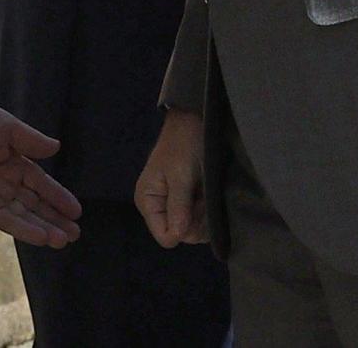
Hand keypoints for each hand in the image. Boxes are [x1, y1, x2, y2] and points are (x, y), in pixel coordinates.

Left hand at [0, 102, 82, 247]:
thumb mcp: (10, 129)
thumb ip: (33, 142)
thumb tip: (57, 147)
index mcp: (16, 164)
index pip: (42, 185)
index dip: (59, 198)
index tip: (76, 212)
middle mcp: (8, 184)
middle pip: (36, 206)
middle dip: (55, 220)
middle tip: (74, 234)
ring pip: (24, 218)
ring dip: (44, 229)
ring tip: (63, 241)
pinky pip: (7, 222)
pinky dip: (24, 230)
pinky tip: (43, 238)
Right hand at [136, 107, 207, 247]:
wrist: (195, 119)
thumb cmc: (184, 144)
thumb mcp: (180, 174)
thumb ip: (178, 206)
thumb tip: (177, 237)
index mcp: (148, 202)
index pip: (165, 236)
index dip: (185, 229)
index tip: (198, 209)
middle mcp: (158, 207)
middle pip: (181, 234)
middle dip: (197, 221)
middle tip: (206, 197)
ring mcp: (172, 204)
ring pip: (192, 227)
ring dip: (204, 215)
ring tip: (208, 192)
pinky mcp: (186, 199)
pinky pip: (198, 217)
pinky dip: (207, 209)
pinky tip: (209, 193)